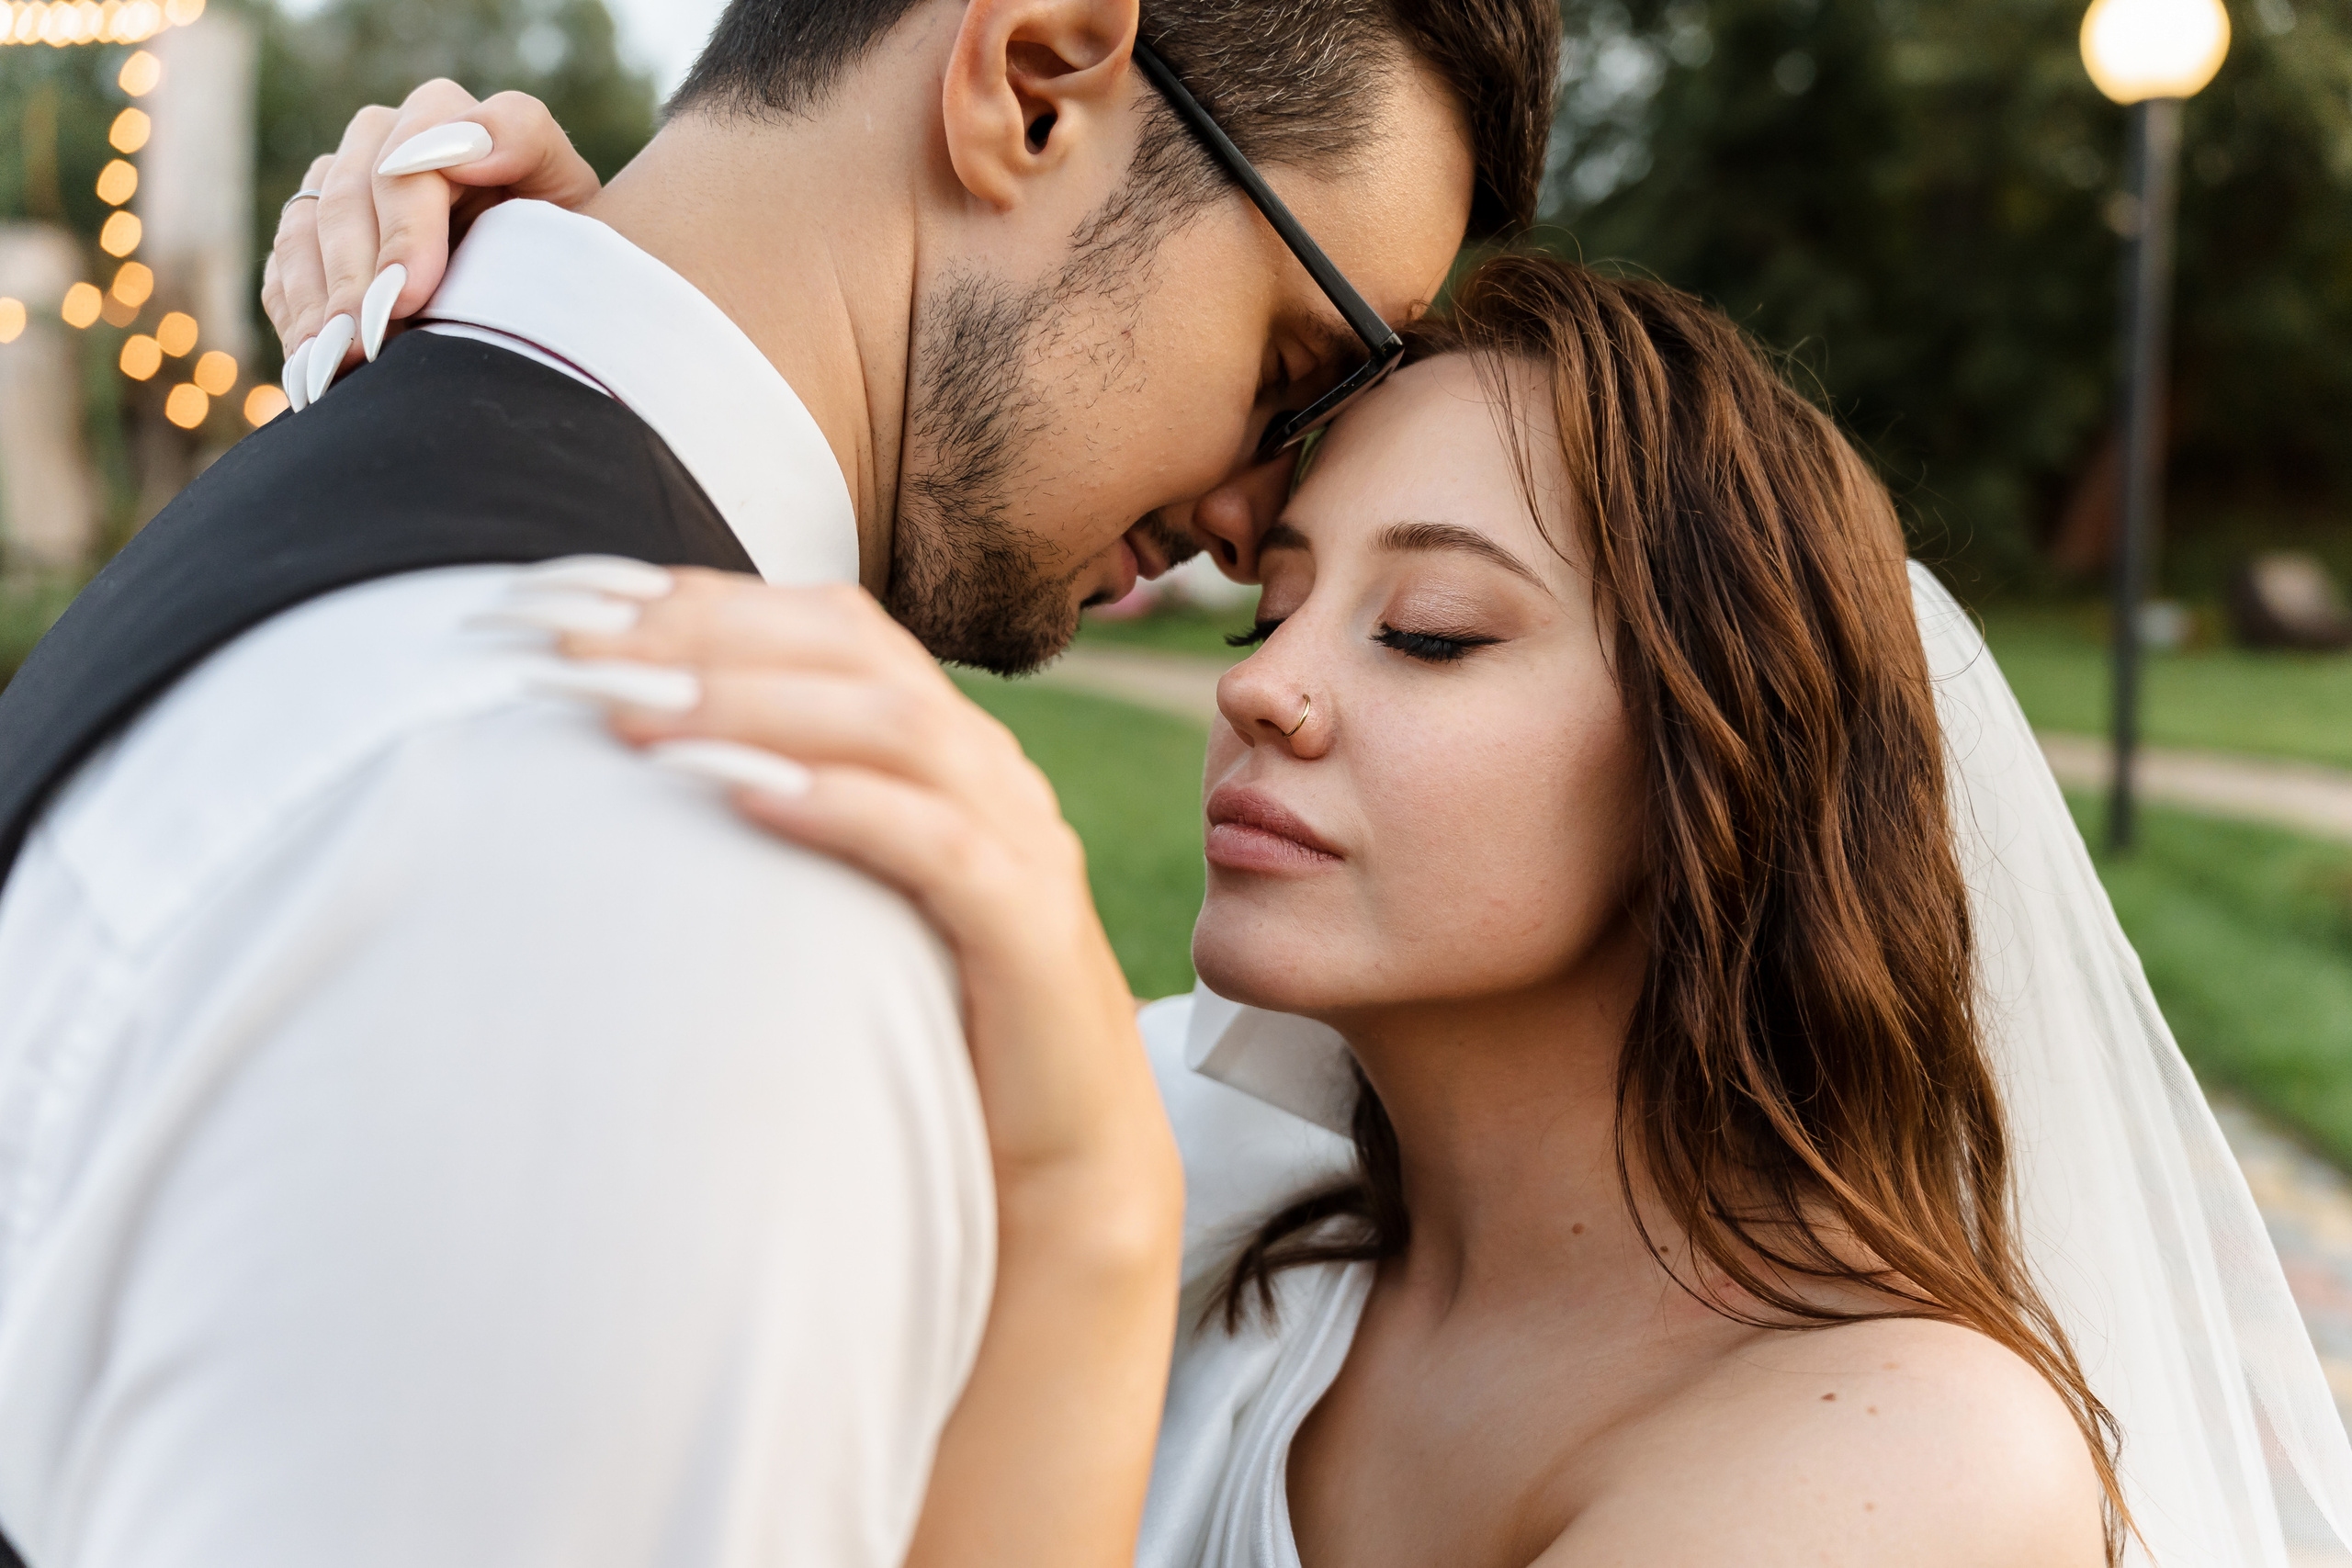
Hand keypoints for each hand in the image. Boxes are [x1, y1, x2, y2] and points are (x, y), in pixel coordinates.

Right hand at [263, 82, 597, 402]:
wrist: (532, 293)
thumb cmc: (558, 242)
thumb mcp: (565, 192)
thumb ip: (524, 143)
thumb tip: (465, 147)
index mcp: (447, 117)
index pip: (413, 157)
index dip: (407, 227)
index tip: (410, 293)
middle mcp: (385, 137)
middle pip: (351, 196)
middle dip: (357, 275)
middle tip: (368, 339)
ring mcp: (340, 181)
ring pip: (307, 227)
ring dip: (320, 300)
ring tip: (337, 361)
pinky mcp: (310, 228)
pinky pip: (284, 265)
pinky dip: (298, 315)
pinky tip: (314, 362)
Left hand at [521, 565, 1179, 1201]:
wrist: (1059, 1154)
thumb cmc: (929, 1020)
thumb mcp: (842, 897)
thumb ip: (780, 818)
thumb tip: (626, 765)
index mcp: (943, 749)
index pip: (828, 625)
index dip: (706, 600)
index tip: (577, 603)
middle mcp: (988, 772)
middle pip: (856, 649)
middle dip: (709, 636)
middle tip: (579, 656)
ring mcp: (1020, 842)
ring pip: (896, 725)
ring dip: (756, 705)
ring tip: (638, 716)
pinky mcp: (1031, 926)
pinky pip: (938, 843)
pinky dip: (841, 806)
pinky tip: (747, 795)